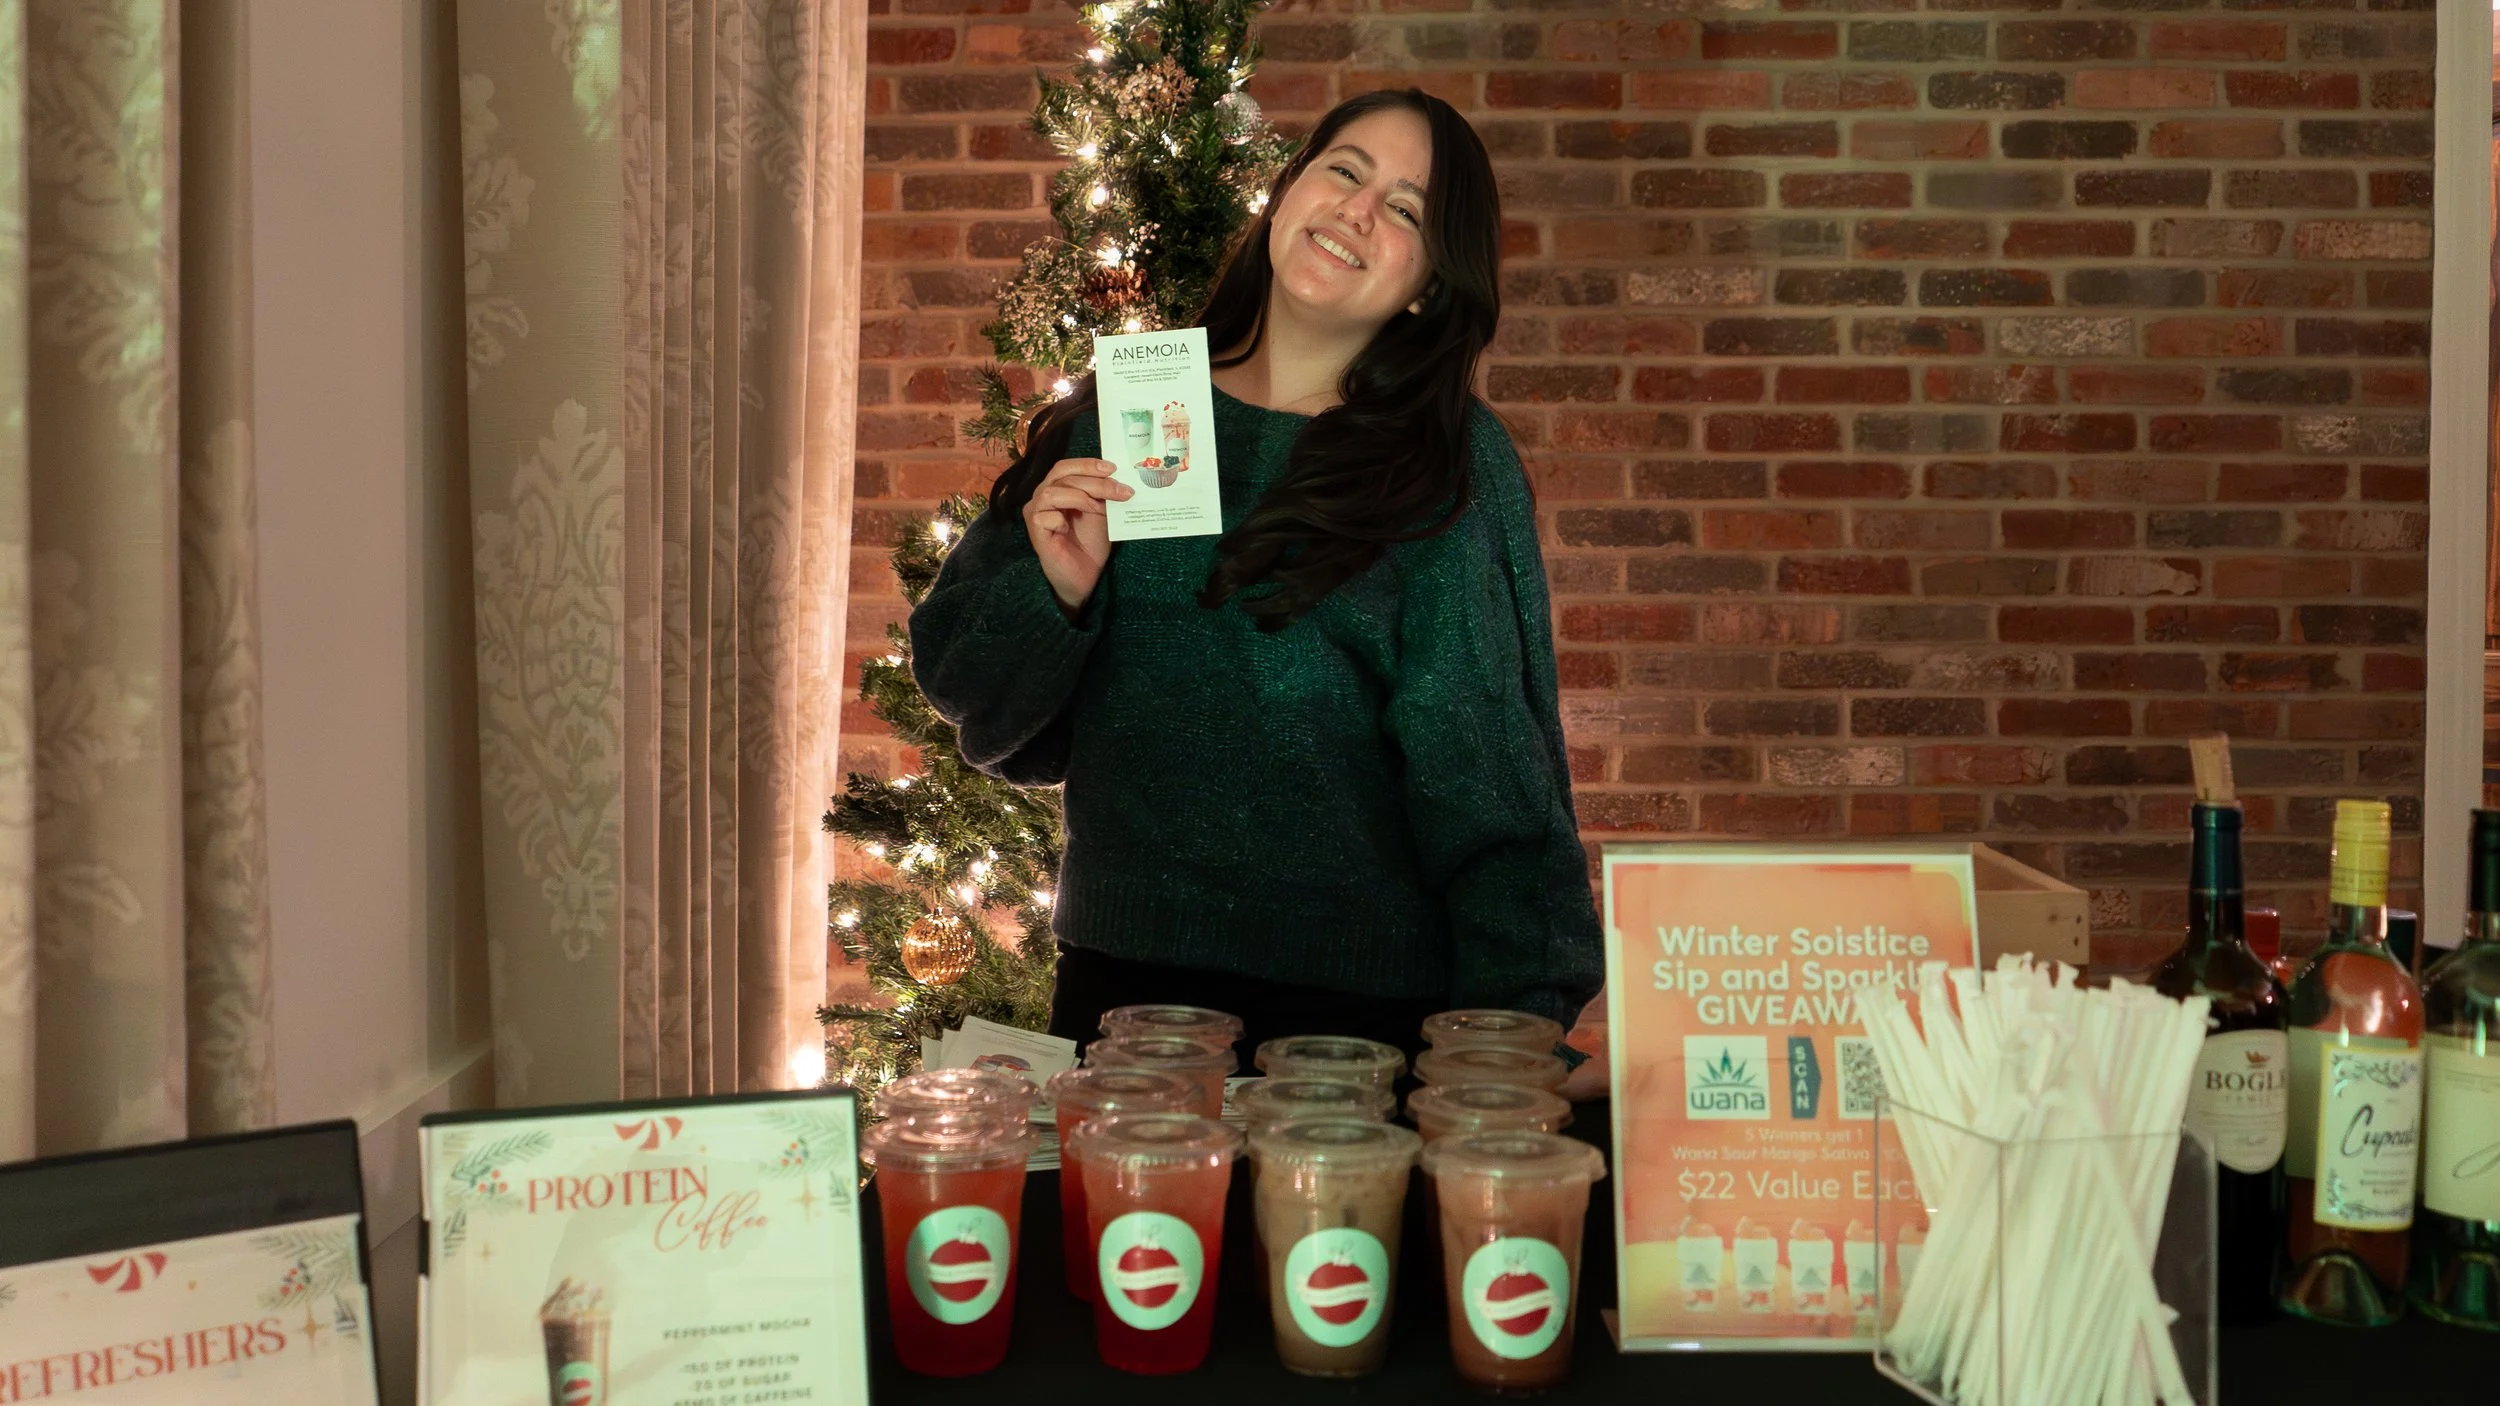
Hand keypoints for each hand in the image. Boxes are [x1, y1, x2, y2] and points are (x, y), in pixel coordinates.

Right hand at [1021, 457, 1130, 615]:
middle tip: (1120, 491)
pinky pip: (1046, 517)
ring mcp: (1035, 513)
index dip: (1088, 464)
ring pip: (1052, 492)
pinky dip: (1061, 519)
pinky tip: (1069, 528)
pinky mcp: (1034, 531)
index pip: (1066, 467)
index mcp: (1057, 488)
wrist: (1084, 577)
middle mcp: (1042, 497)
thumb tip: (1119, 477)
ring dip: (1081, 498)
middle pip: (1062, 476)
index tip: (1113, 468)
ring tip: (1100, 510)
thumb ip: (1103, 494)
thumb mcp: (1101, 513)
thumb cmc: (1089, 544)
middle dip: (1095, 482)